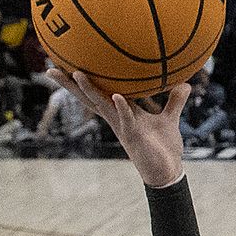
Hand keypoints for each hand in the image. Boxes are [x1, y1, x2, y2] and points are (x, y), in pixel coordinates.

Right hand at [43, 65, 188, 187]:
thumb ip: (174, 101)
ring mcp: (123, 127)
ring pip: (102, 106)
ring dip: (90, 91)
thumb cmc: (163, 147)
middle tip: (51, 69)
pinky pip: (127, 120)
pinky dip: (123, 108)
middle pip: (89, 98)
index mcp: (122, 112)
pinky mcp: (134, 136)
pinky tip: (118, 97)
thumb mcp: (169, 119)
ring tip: (78, 73)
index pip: (98, 92)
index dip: (82, 81)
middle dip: (70, 85)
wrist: (167, 171)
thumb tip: (185, 83)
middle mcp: (117, 118)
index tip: (65, 64)